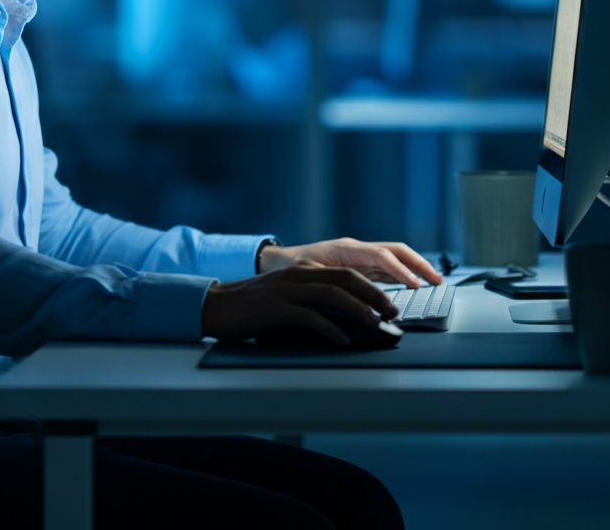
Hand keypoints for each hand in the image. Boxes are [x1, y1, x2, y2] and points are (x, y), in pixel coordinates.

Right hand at [201, 265, 397, 344]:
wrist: (216, 306)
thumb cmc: (252, 306)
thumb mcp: (285, 295)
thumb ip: (311, 299)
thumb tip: (346, 319)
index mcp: (302, 270)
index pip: (346, 273)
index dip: (371, 288)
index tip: (389, 305)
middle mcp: (298, 275)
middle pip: (345, 279)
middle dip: (373, 295)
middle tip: (392, 313)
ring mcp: (287, 291)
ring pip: (331, 295)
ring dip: (358, 310)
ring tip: (374, 325)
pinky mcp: (276, 308)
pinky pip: (309, 317)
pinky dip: (329, 328)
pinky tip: (342, 340)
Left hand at [257, 237, 441, 288]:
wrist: (278, 262)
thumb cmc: (290, 268)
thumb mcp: (309, 277)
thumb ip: (333, 287)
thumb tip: (357, 302)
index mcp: (345, 249)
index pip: (380, 255)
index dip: (399, 270)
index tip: (415, 284)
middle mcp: (356, 249)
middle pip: (395, 250)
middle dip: (418, 263)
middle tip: (437, 280)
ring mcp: (359, 256)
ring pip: (394, 257)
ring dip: (415, 267)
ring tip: (434, 281)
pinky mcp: (360, 265)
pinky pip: (387, 267)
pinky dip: (403, 274)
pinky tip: (413, 285)